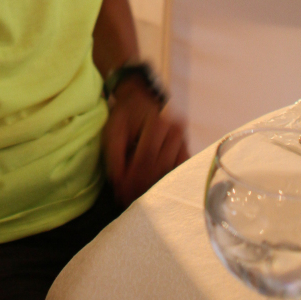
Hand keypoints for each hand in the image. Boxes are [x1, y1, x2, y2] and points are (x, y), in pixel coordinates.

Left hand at [101, 79, 187, 207]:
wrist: (141, 100)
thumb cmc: (126, 115)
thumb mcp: (113, 129)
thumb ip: (115, 155)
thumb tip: (120, 184)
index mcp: (157, 122)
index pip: (146, 158)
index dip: (133, 178)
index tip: (121, 193)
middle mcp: (175, 130)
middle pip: (159, 167)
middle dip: (142, 187)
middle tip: (127, 200)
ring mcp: (184, 140)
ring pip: (170, 173)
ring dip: (153, 188)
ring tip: (136, 198)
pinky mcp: (186, 149)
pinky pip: (178, 172)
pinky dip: (165, 183)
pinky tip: (152, 190)